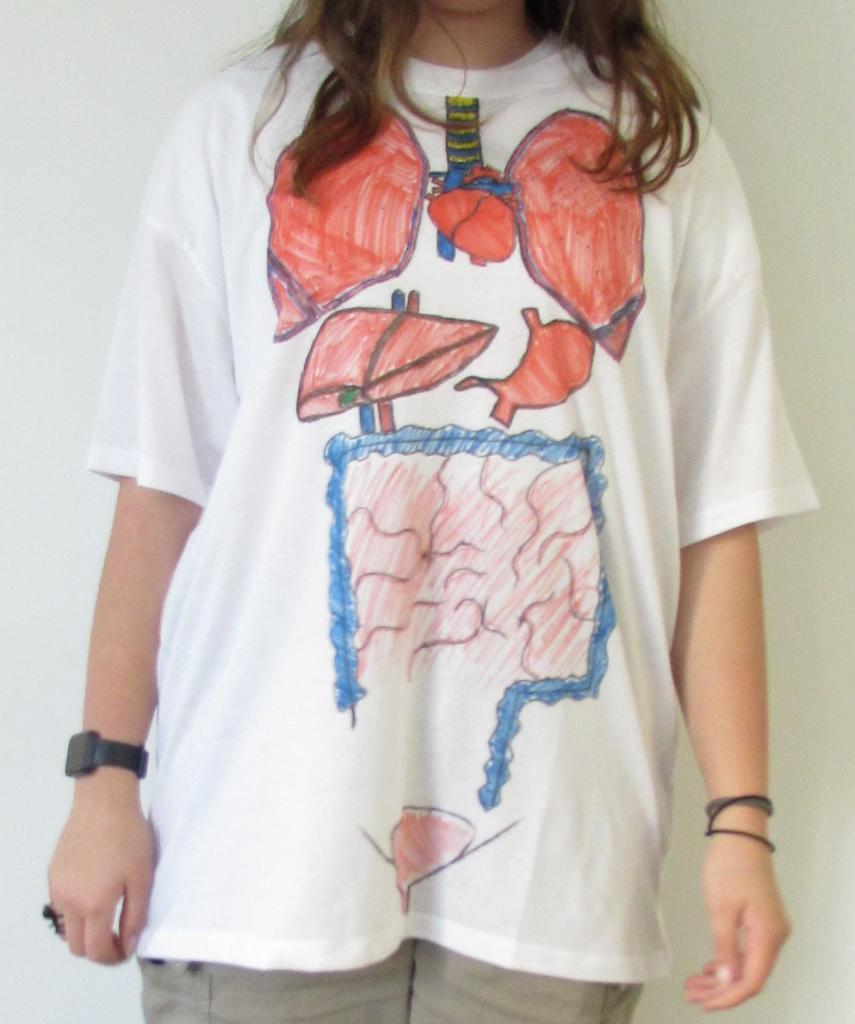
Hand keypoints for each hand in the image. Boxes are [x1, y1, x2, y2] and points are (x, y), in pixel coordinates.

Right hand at [47, 772, 154, 964]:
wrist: (104, 801)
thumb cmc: (129, 837)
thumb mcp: (142, 878)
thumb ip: (135, 916)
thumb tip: (129, 944)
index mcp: (93, 904)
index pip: (96, 951)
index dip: (113, 958)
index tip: (127, 950)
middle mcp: (69, 901)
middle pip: (76, 946)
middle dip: (97, 949)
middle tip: (118, 937)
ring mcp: (57, 887)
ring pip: (66, 926)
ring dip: (84, 930)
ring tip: (108, 913)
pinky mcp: (53, 874)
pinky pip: (61, 904)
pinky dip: (75, 910)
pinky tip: (94, 892)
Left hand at [684, 835, 790, 1009]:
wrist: (740, 834)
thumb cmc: (729, 868)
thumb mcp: (721, 909)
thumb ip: (725, 948)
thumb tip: (727, 982)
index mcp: (768, 937)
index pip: (752, 981)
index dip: (729, 997)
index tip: (704, 1004)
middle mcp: (774, 937)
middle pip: (750, 976)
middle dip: (721, 990)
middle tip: (691, 994)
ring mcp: (769, 928)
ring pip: (747, 964)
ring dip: (722, 977)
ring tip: (694, 985)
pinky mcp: (760, 919)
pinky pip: (746, 950)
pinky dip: (728, 961)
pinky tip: (710, 968)